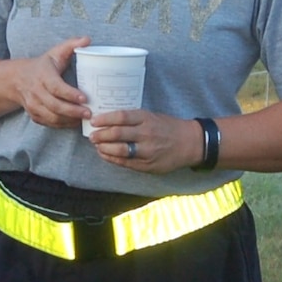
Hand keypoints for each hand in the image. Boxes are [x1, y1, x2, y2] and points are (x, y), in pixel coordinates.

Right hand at [14, 37, 92, 127]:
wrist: (17, 79)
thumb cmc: (42, 65)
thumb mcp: (55, 52)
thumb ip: (71, 45)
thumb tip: (88, 40)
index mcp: (42, 75)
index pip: (56, 87)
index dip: (70, 94)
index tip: (85, 98)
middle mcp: (36, 92)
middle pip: (55, 105)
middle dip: (73, 111)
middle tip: (89, 113)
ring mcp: (33, 105)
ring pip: (52, 117)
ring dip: (69, 120)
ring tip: (85, 119)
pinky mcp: (34, 115)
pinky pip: (49, 123)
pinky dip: (62, 125)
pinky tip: (75, 122)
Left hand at [89, 111, 204, 175]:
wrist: (190, 143)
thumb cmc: (169, 127)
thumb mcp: (153, 116)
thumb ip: (134, 119)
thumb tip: (109, 121)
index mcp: (147, 119)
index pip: (121, 117)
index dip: (104, 119)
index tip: (94, 120)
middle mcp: (146, 134)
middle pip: (117, 134)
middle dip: (100, 135)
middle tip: (92, 135)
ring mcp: (147, 151)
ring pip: (119, 150)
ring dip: (104, 148)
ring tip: (97, 145)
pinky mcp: (147, 165)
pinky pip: (125, 162)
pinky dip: (112, 158)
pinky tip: (105, 154)